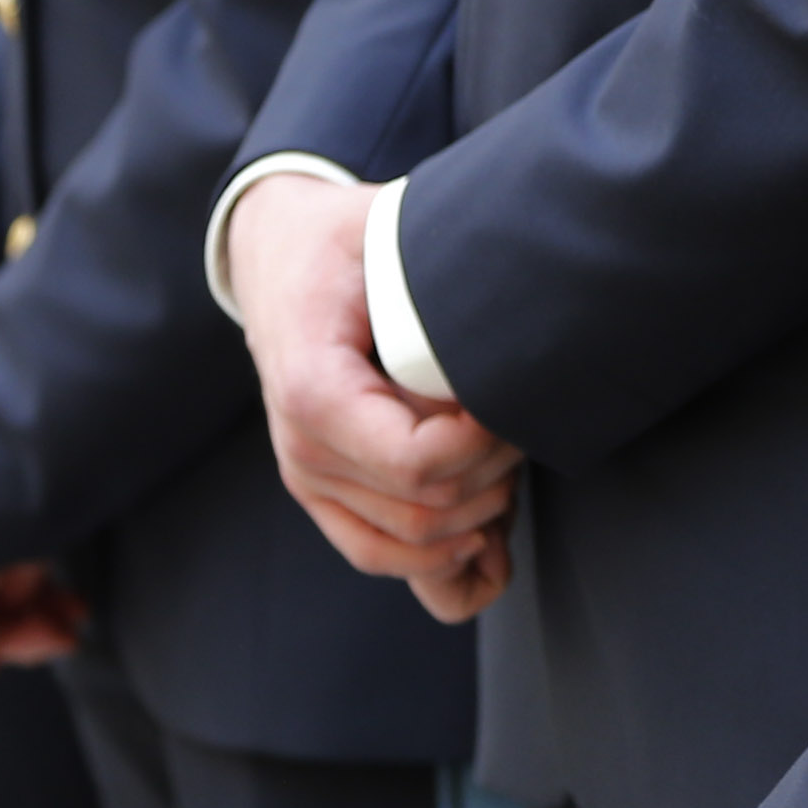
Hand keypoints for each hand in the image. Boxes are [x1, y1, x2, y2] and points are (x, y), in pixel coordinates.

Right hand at [225, 171, 521, 593]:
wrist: (280, 256)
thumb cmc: (342, 245)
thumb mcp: (391, 242)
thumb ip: (445, 290)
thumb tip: (517, 332)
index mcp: (314, 390)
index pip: (417, 463)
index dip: (484, 444)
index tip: (514, 398)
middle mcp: (302, 450)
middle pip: (425, 509)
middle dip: (495, 476)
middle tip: (526, 420)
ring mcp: (310, 480)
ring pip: (411, 545)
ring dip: (479, 517)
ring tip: (512, 460)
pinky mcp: (323, 494)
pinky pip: (380, 555)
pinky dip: (442, 564)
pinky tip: (490, 542)